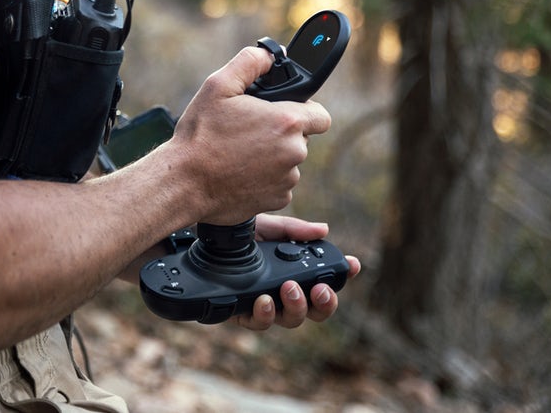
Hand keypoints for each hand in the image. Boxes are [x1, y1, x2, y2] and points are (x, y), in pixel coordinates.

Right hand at [171, 46, 331, 223]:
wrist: (184, 183)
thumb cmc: (200, 135)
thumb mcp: (217, 86)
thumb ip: (249, 61)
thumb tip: (270, 54)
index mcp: (287, 122)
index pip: (320, 115)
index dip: (303, 111)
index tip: (283, 113)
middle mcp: (294, 152)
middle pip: (300, 138)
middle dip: (279, 133)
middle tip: (247, 131)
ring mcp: (287, 179)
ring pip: (288, 161)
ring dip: (271, 156)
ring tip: (238, 153)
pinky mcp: (278, 200)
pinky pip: (278, 184)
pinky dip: (264, 179)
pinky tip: (238, 172)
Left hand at [235, 215, 361, 330]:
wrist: (197, 241)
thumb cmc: (234, 235)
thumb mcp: (265, 227)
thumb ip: (293, 230)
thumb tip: (323, 230)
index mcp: (293, 271)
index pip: (325, 279)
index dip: (342, 275)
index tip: (352, 265)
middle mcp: (282, 292)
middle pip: (315, 309)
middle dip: (325, 303)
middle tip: (321, 290)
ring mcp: (264, 305)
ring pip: (291, 319)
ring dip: (296, 308)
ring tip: (290, 289)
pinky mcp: (241, 313)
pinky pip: (259, 322)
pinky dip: (265, 313)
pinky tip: (264, 300)